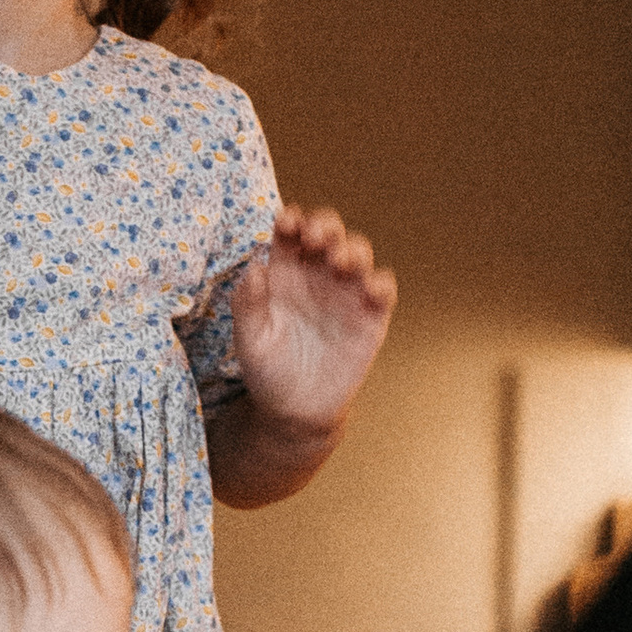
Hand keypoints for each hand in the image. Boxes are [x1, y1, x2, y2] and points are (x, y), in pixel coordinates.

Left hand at [231, 204, 394, 436]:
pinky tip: (369, 290)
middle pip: (328, 234)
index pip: (290, 234)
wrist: (294, 411)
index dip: (291, 221)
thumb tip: (254, 269)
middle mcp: (316, 275)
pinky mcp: (370, 315)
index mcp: (284, 272)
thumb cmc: (267, 370)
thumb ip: (248, 305)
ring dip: (352, 250)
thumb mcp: (249, 339)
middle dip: (325, 226)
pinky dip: (380, 283)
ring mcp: (346, 292)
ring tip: (339, 263)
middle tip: (315, 237)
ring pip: (358, 253)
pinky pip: (382, 289)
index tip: (287, 223)